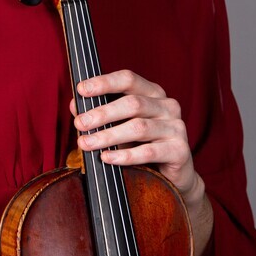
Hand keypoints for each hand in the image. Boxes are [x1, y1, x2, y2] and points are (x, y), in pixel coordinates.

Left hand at [71, 69, 202, 205]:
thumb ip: (100, 114)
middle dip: (102, 113)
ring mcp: (176, 127)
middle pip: (132, 103)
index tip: (81, 90)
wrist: (173, 176)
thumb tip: (75, 105)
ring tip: (86, 143)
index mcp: (153, 92)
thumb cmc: (142, 145)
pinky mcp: (180, 150)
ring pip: (139, 127)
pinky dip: (125, 155)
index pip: (128, 79)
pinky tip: (107, 158)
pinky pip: (149, 151)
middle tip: (80, 123)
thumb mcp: (119, 126)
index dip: (104, 82)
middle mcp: (167, 105)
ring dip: (108, 136)